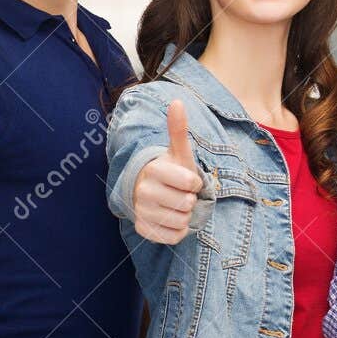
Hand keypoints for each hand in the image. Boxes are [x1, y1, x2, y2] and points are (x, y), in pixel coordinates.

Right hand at [131, 100, 204, 244]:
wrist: (153, 192)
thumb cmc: (172, 171)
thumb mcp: (179, 152)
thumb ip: (178, 129)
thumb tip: (177, 101)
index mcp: (153, 170)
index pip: (190, 183)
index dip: (195, 182)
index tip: (187, 179)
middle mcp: (143, 191)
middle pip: (187, 204)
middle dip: (190, 200)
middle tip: (180, 193)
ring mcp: (141, 212)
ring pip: (181, 221)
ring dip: (185, 215)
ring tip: (175, 205)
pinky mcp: (143, 230)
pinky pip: (174, 236)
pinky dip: (179, 230)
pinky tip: (170, 219)